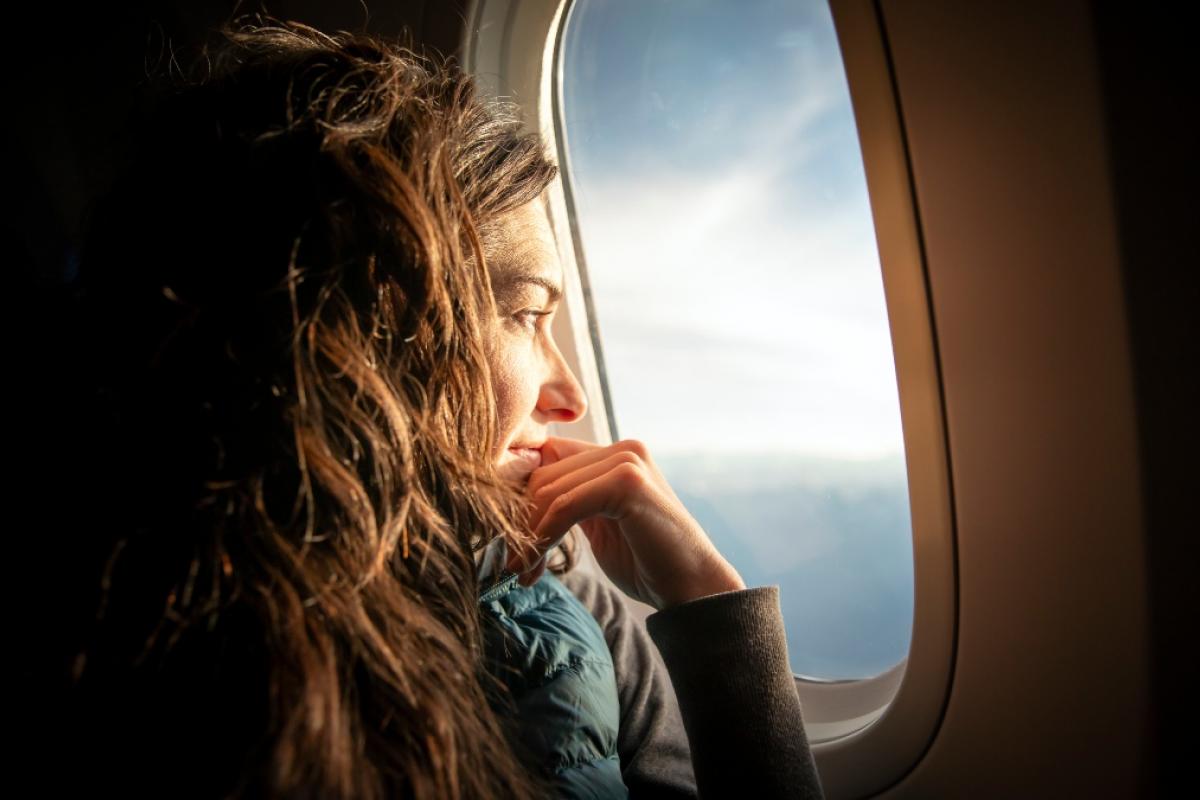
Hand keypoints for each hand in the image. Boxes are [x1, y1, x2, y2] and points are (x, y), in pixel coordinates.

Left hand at [505, 437, 745, 609]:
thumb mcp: (598, 525)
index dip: (521, 498)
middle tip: (510, 563)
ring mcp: (627, 461)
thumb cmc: (646, 562)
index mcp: (615, 454)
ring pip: (549, 489)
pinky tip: (535, 568)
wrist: (692, 589)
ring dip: (527, 535)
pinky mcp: (627, 482)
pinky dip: (543, 538)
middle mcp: (622, 449)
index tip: (507, 540)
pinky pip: (565, 506)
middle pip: (543, 473)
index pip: (547, 459)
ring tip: (520, 570)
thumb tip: (518, 501)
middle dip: (520, 521)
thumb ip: (570, 502)